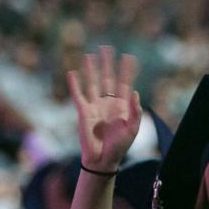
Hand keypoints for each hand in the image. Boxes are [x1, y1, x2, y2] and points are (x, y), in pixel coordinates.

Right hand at [67, 46, 142, 171]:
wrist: (103, 159)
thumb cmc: (120, 146)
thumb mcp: (133, 128)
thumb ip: (135, 111)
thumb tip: (135, 92)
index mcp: (121, 106)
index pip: (124, 83)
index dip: (127, 70)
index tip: (129, 57)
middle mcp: (107, 103)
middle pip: (107, 78)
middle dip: (107, 63)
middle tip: (107, 48)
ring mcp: (95, 106)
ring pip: (92, 83)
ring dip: (91, 70)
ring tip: (89, 55)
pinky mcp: (83, 113)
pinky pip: (78, 95)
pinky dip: (75, 85)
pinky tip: (72, 73)